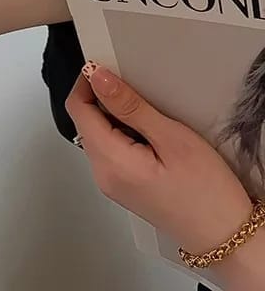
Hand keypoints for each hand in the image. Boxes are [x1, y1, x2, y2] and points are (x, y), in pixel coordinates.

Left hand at [66, 64, 252, 254]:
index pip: (77, 110)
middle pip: (84, 121)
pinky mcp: (122, 186)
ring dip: (112, 116)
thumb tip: (98, 78)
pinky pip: (109, 149)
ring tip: (146, 114)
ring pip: (96, 134)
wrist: (227, 237)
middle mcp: (102, 174)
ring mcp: (110, 183)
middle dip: (101, 98)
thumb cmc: (208, 193)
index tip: (104, 67)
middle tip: (134, 88)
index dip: (86, 84)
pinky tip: (147, 133)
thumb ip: (130, 106)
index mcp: (110, 162)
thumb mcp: (172, 138)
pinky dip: (120, 133)